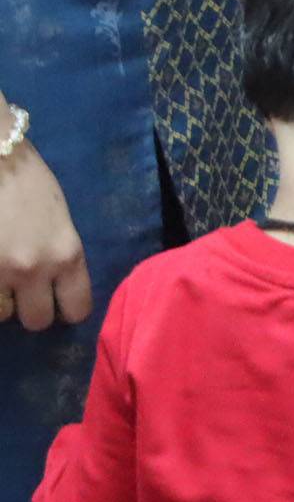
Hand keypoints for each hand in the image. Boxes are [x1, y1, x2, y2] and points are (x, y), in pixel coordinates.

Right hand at [0, 140, 91, 330]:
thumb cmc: (27, 180)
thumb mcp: (60, 221)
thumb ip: (60, 256)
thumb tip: (56, 288)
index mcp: (67, 255)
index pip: (77, 310)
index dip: (66, 309)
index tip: (57, 301)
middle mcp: (34, 270)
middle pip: (37, 321)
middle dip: (30, 308)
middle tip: (24, 291)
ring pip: (1, 314)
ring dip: (1, 300)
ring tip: (0, 274)